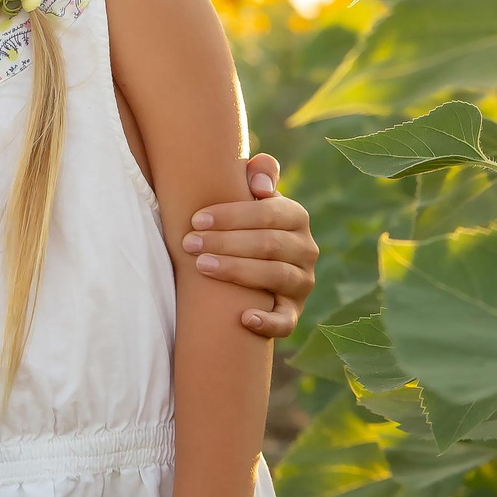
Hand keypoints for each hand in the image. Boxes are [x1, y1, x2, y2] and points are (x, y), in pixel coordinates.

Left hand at [184, 153, 318, 338]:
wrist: (253, 261)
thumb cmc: (245, 221)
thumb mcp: (252, 194)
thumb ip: (259, 174)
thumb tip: (260, 185)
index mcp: (297, 217)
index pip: (268, 214)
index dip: (232, 216)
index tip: (196, 220)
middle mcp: (306, 250)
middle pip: (268, 245)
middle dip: (226, 243)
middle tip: (189, 243)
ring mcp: (302, 283)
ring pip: (275, 277)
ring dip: (237, 271)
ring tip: (201, 265)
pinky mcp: (294, 312)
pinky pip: (286, 322)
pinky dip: (268, 322)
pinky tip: (243, 318)